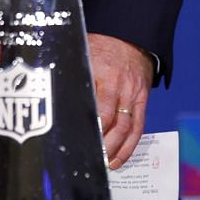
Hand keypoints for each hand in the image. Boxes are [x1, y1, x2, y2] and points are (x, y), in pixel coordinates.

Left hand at [88, 33, 152, 168]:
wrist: (130, 35)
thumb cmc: (100, 44)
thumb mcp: (84, 54)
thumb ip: (75, 75)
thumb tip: (55, 95)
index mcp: (104, 73)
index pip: (100, 107)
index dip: (94, 127)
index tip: (82, 141)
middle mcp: (121, 86)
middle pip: (115, 121)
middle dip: (105, 144)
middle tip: (93, 159)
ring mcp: (134, 94)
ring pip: (128, 127)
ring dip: (118, 149)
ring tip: (107, 164)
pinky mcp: (143, 99)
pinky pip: (139, 125)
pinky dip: (132, 144)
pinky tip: (121, 156)